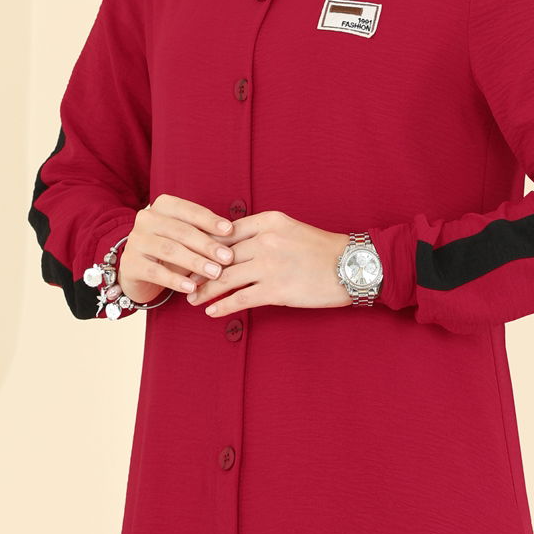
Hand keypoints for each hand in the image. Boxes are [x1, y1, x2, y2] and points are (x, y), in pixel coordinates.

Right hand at [117, 194, 236, 304]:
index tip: (230, 230)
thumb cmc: (171, 250)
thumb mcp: (188, 239)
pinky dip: (176, 280)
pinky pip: (156, 272)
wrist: (139, 271)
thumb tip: (233, 238)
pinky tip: (192, 288)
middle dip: (207, 245)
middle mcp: (146, 218)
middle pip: (181, 231)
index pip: (189, 210)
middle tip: (228, 258)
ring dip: (195, 262)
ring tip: (215, 273)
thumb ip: (205, 235)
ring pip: (170, 250)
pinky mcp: (130, 264)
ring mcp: (136, 240)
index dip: (210, 220)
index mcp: (162, 206)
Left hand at [187, 210, 351, 316]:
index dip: (203, 245)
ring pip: (224, 278)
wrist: (352, 266)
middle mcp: (266, 240)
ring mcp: (270, 266)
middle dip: (197, 269)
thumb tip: (232, 245)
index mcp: (269, 221)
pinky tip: (211, 312)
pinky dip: (222, 306)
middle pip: (219, 255)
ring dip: (204, 290)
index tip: (188, 254)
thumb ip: (262, 233)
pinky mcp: (277, 290)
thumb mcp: (290, 229)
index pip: (225, 232)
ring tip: (191, 298)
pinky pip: (241, 299)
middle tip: (182, 279)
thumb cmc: (321, 249)